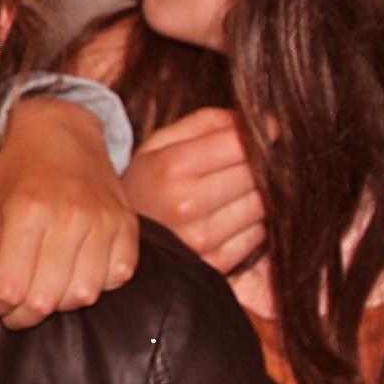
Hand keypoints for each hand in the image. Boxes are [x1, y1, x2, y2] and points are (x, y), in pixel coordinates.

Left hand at [0, 99, 139, 329]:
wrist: (62, 132)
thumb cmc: (15, 173)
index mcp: (27, 210)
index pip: (8, 289)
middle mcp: (71, 217)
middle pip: (44, 300)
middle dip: (19, 312)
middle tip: (8, 298)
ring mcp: (105, 222)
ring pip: (81, 297)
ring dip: (55, 301)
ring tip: (39, 282)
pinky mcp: (128, 227)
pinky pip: (114, 281)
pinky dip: (92, 286)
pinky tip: (72, 269)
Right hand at [123, 107, 264, 274]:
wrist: (119, 242)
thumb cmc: (143, 186)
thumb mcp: (157, 145)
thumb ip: (203, 124)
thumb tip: (251, 120)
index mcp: (173, 167)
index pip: (238, 143)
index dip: (258, 134)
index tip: (265, 131)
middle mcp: (189, 203)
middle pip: (255, 174)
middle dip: (255, 165)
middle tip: (240, 164)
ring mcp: (204, 238)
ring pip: (261, 205)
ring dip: (254, 195)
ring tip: (229, 193)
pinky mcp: (217, 263)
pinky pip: (257, 235)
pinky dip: (250, 224)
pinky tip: (227, 218)